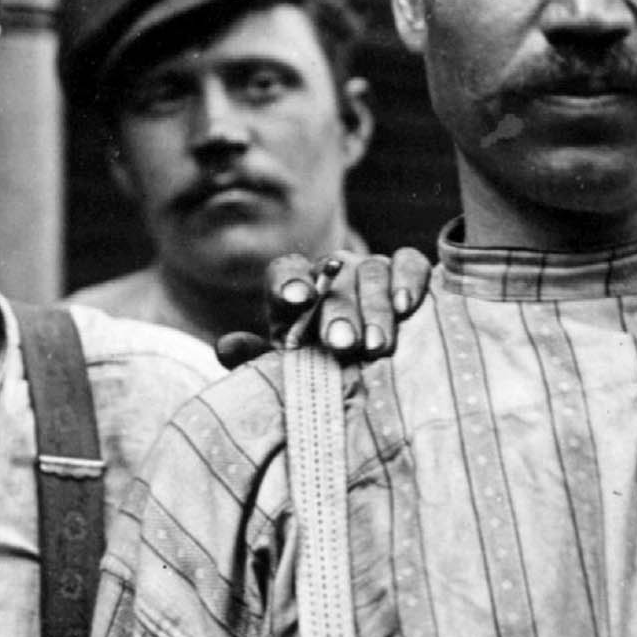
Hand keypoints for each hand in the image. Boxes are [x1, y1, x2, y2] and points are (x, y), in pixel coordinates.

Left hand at [214, 249, 431, 369]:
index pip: (286, 272)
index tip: (296, 301)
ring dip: (375, 309)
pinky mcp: (407, 272)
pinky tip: (406, 307)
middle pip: (334, 278)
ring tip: (378, 348)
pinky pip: (409, 263)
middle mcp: (333, 274)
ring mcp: (371, 271)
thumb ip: (258, 361)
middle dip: (339, 312)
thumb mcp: (289, 373)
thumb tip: (227, 347)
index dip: (288, 282)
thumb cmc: (323, 373)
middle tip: (342, 345)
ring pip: (372, 272)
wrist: (372, 374)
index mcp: (297, 293)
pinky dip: (409, 279)